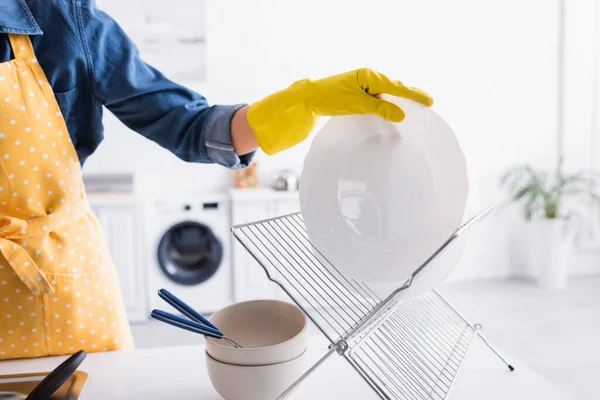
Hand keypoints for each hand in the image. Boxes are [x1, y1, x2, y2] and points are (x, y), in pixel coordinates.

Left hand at [246, 68, 432, 154]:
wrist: (308, 99)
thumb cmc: (330, 98)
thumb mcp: (357, 105)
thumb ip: (380, 108)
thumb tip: (401, 114)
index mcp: (369, 76)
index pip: (396, 86)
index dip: (413, 95)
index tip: (429, 101)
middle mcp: (368, 78)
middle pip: (394, 87)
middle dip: (410, 95)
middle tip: (429, 102)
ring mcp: (363, 86)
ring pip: (387, 94)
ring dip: (400, 101)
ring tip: (416, 107)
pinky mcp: (358, 95)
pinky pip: (378, 99)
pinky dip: (388, 105)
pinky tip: (393, 111)